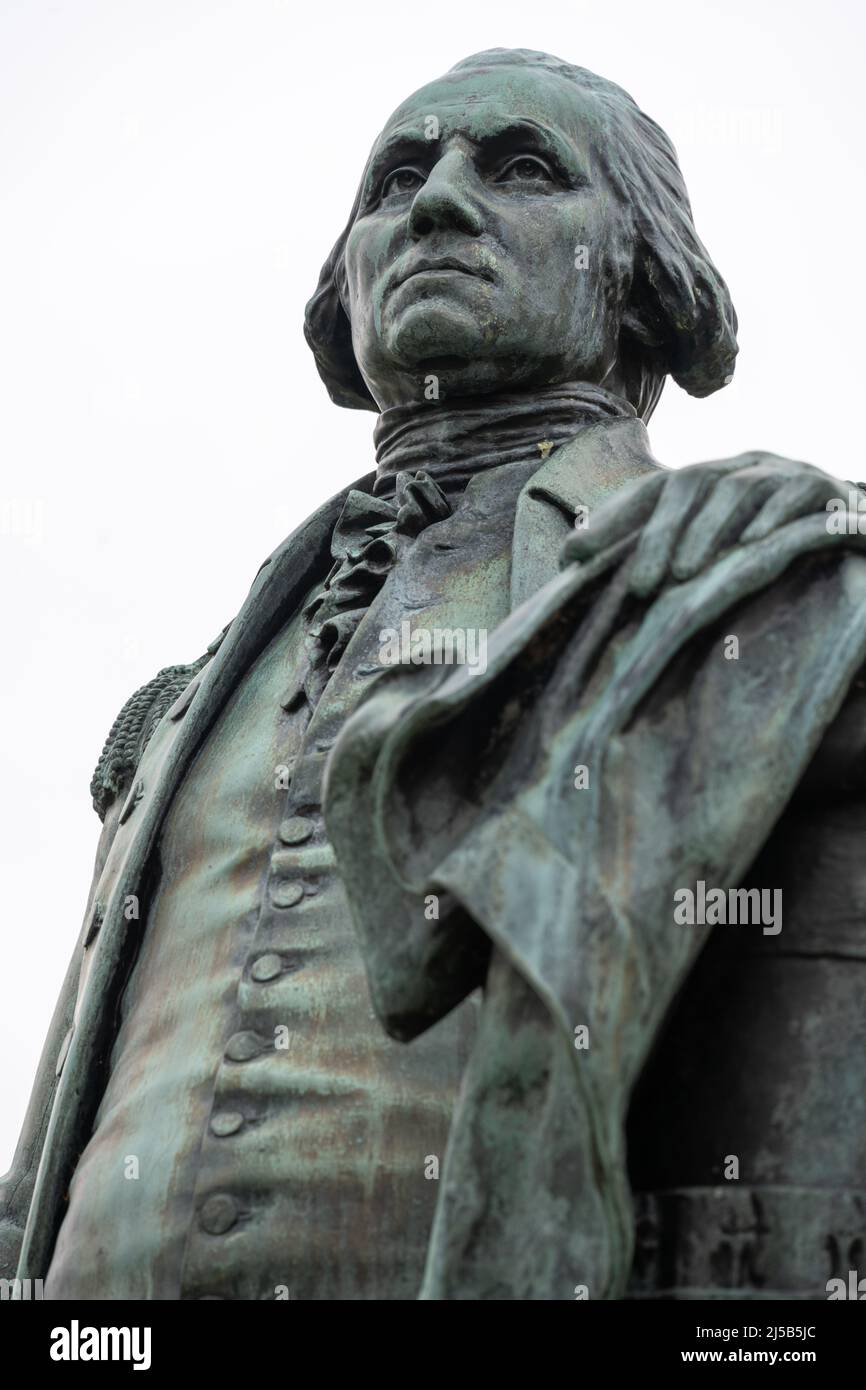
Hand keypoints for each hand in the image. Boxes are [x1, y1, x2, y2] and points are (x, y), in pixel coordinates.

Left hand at [561, 451, 847, 597]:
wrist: (858, 534)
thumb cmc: (778, 553)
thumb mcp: (715, 556)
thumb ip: (657, 556)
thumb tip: (571, 563)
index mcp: (711, 480)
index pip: (653, 490)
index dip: (612, 519)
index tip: (573, 558)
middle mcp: (743, 468)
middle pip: (692, 487)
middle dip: (659, 535)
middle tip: (639, 587)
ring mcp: (786, 473)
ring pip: (739, 491)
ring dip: (708, 532)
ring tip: (682, 575)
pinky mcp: (827, 490)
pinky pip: (797, 496)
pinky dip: (773, 518)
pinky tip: (751, 546)